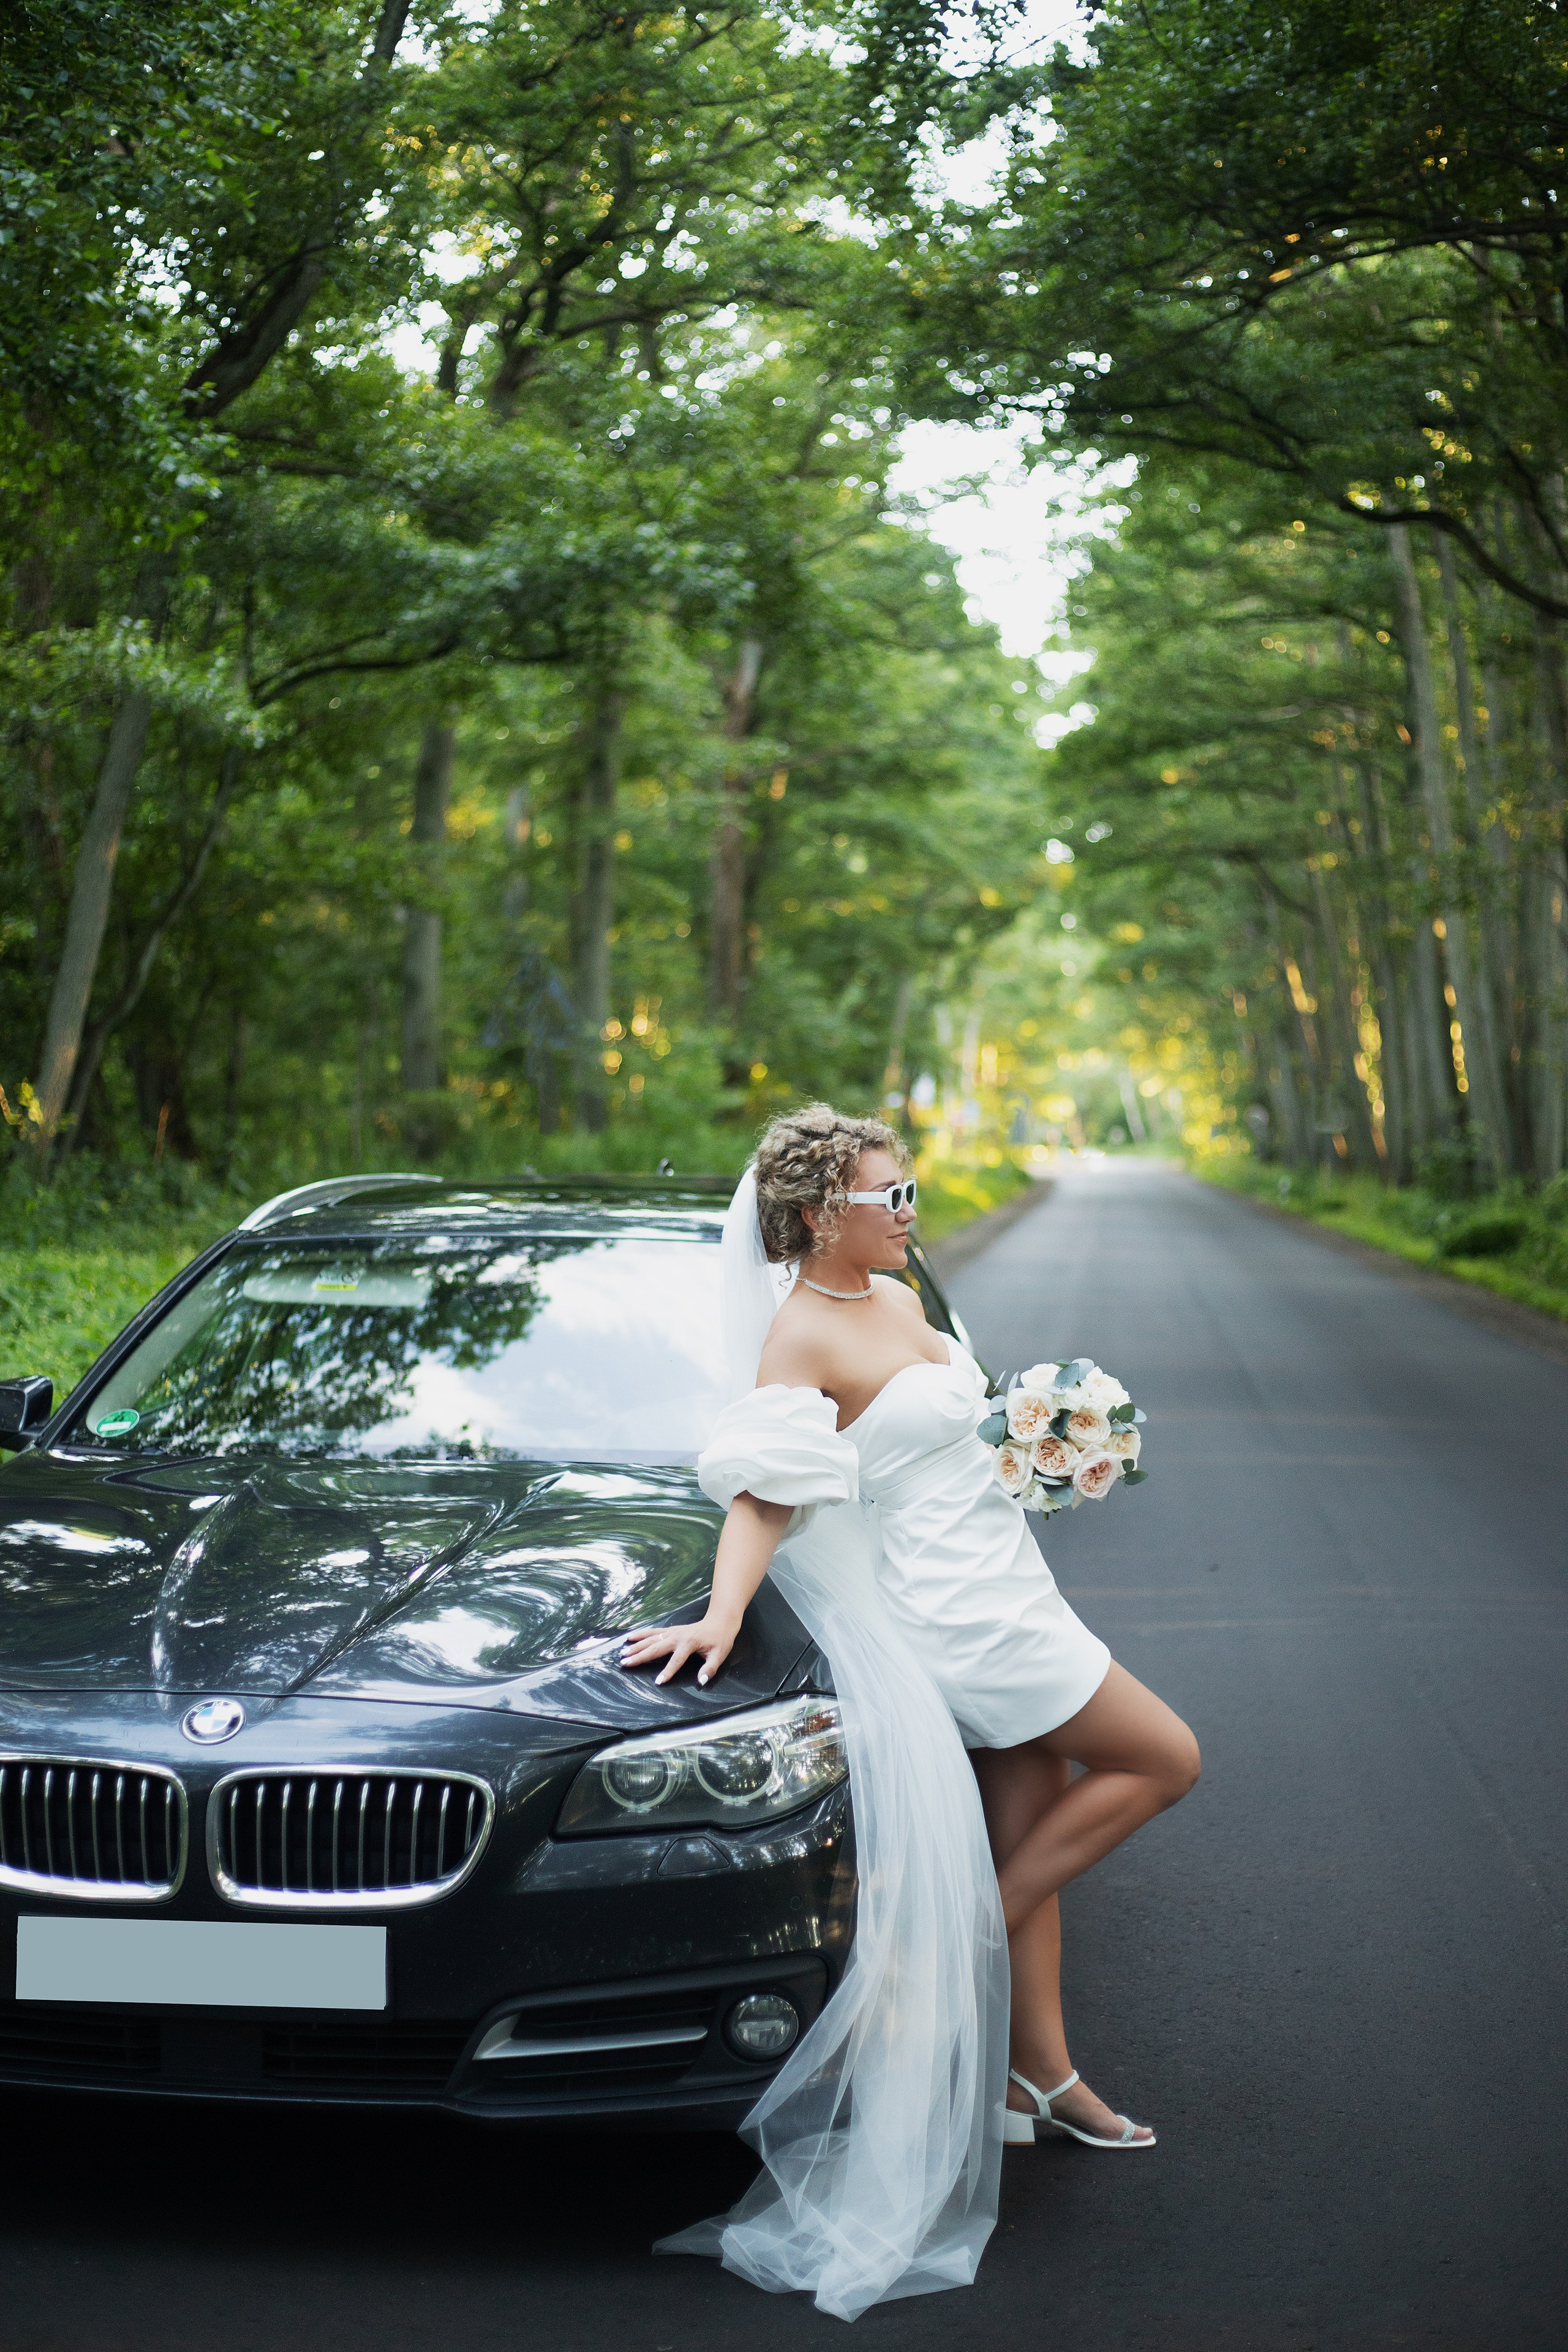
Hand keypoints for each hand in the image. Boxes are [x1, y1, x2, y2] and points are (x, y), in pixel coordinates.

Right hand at [619, 1612, 738, 1686]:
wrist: (719, 1621)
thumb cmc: (720, 1640)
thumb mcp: (719, 1655)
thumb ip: (710, 1669)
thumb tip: (701, 1681)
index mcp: (690, 1643)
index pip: (676, 1660)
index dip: (668, 1671)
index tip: (658, 1681)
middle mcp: (678, 1636)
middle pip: (656, 1648)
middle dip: (640, 1656)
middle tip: (625, 1663)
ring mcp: (672, 1632)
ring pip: (651, 1639)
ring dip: (636, 1646)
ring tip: (623, 1653)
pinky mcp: (670, 1630)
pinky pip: (653, 1632)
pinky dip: (640, 1634)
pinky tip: (629, 1637)